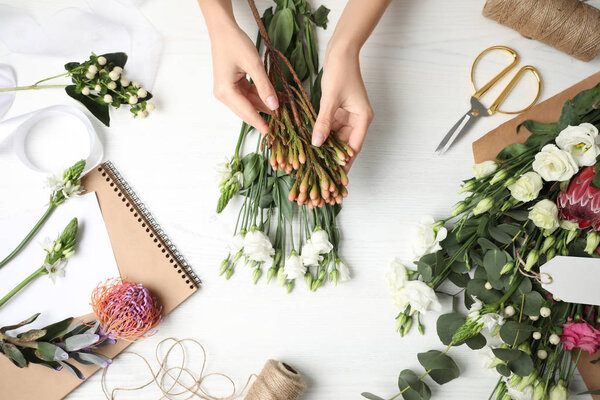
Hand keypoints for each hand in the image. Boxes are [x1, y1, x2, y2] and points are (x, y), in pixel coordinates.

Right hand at [210, 25, 278, 133]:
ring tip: (284, 111)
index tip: (274, 136)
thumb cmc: (235, 43)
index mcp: (225, 92)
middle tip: (284, 125)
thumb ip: (264, 86)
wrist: (223, 29)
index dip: (262, 125)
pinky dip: (262, 98)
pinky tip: (276, 99)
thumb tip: (274, 106)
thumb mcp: (253, 64)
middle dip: (266, 117)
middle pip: (248, 111)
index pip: (247, 113)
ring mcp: (227, 91)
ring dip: (266, 107)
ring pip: (250, 105)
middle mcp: (224, 95)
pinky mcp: (232, 87)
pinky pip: (249, 96)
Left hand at [311, 48, 373, 169]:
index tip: (336, 177)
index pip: (354, 147)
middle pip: (346, 145)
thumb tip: (317, 143)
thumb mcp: (330, 99)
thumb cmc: (340, 72)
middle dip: (334, 159)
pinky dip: (322, 136)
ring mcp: (348, 116)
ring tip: (316, 164)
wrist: (340, 52)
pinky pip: (330, 128)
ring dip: (327, 149)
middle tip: (322, 174)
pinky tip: (312, 146)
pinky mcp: (338, 112)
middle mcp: (357, 120)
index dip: (345, 162)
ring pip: (337, 138)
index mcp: (363, 118)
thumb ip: (324, 122)